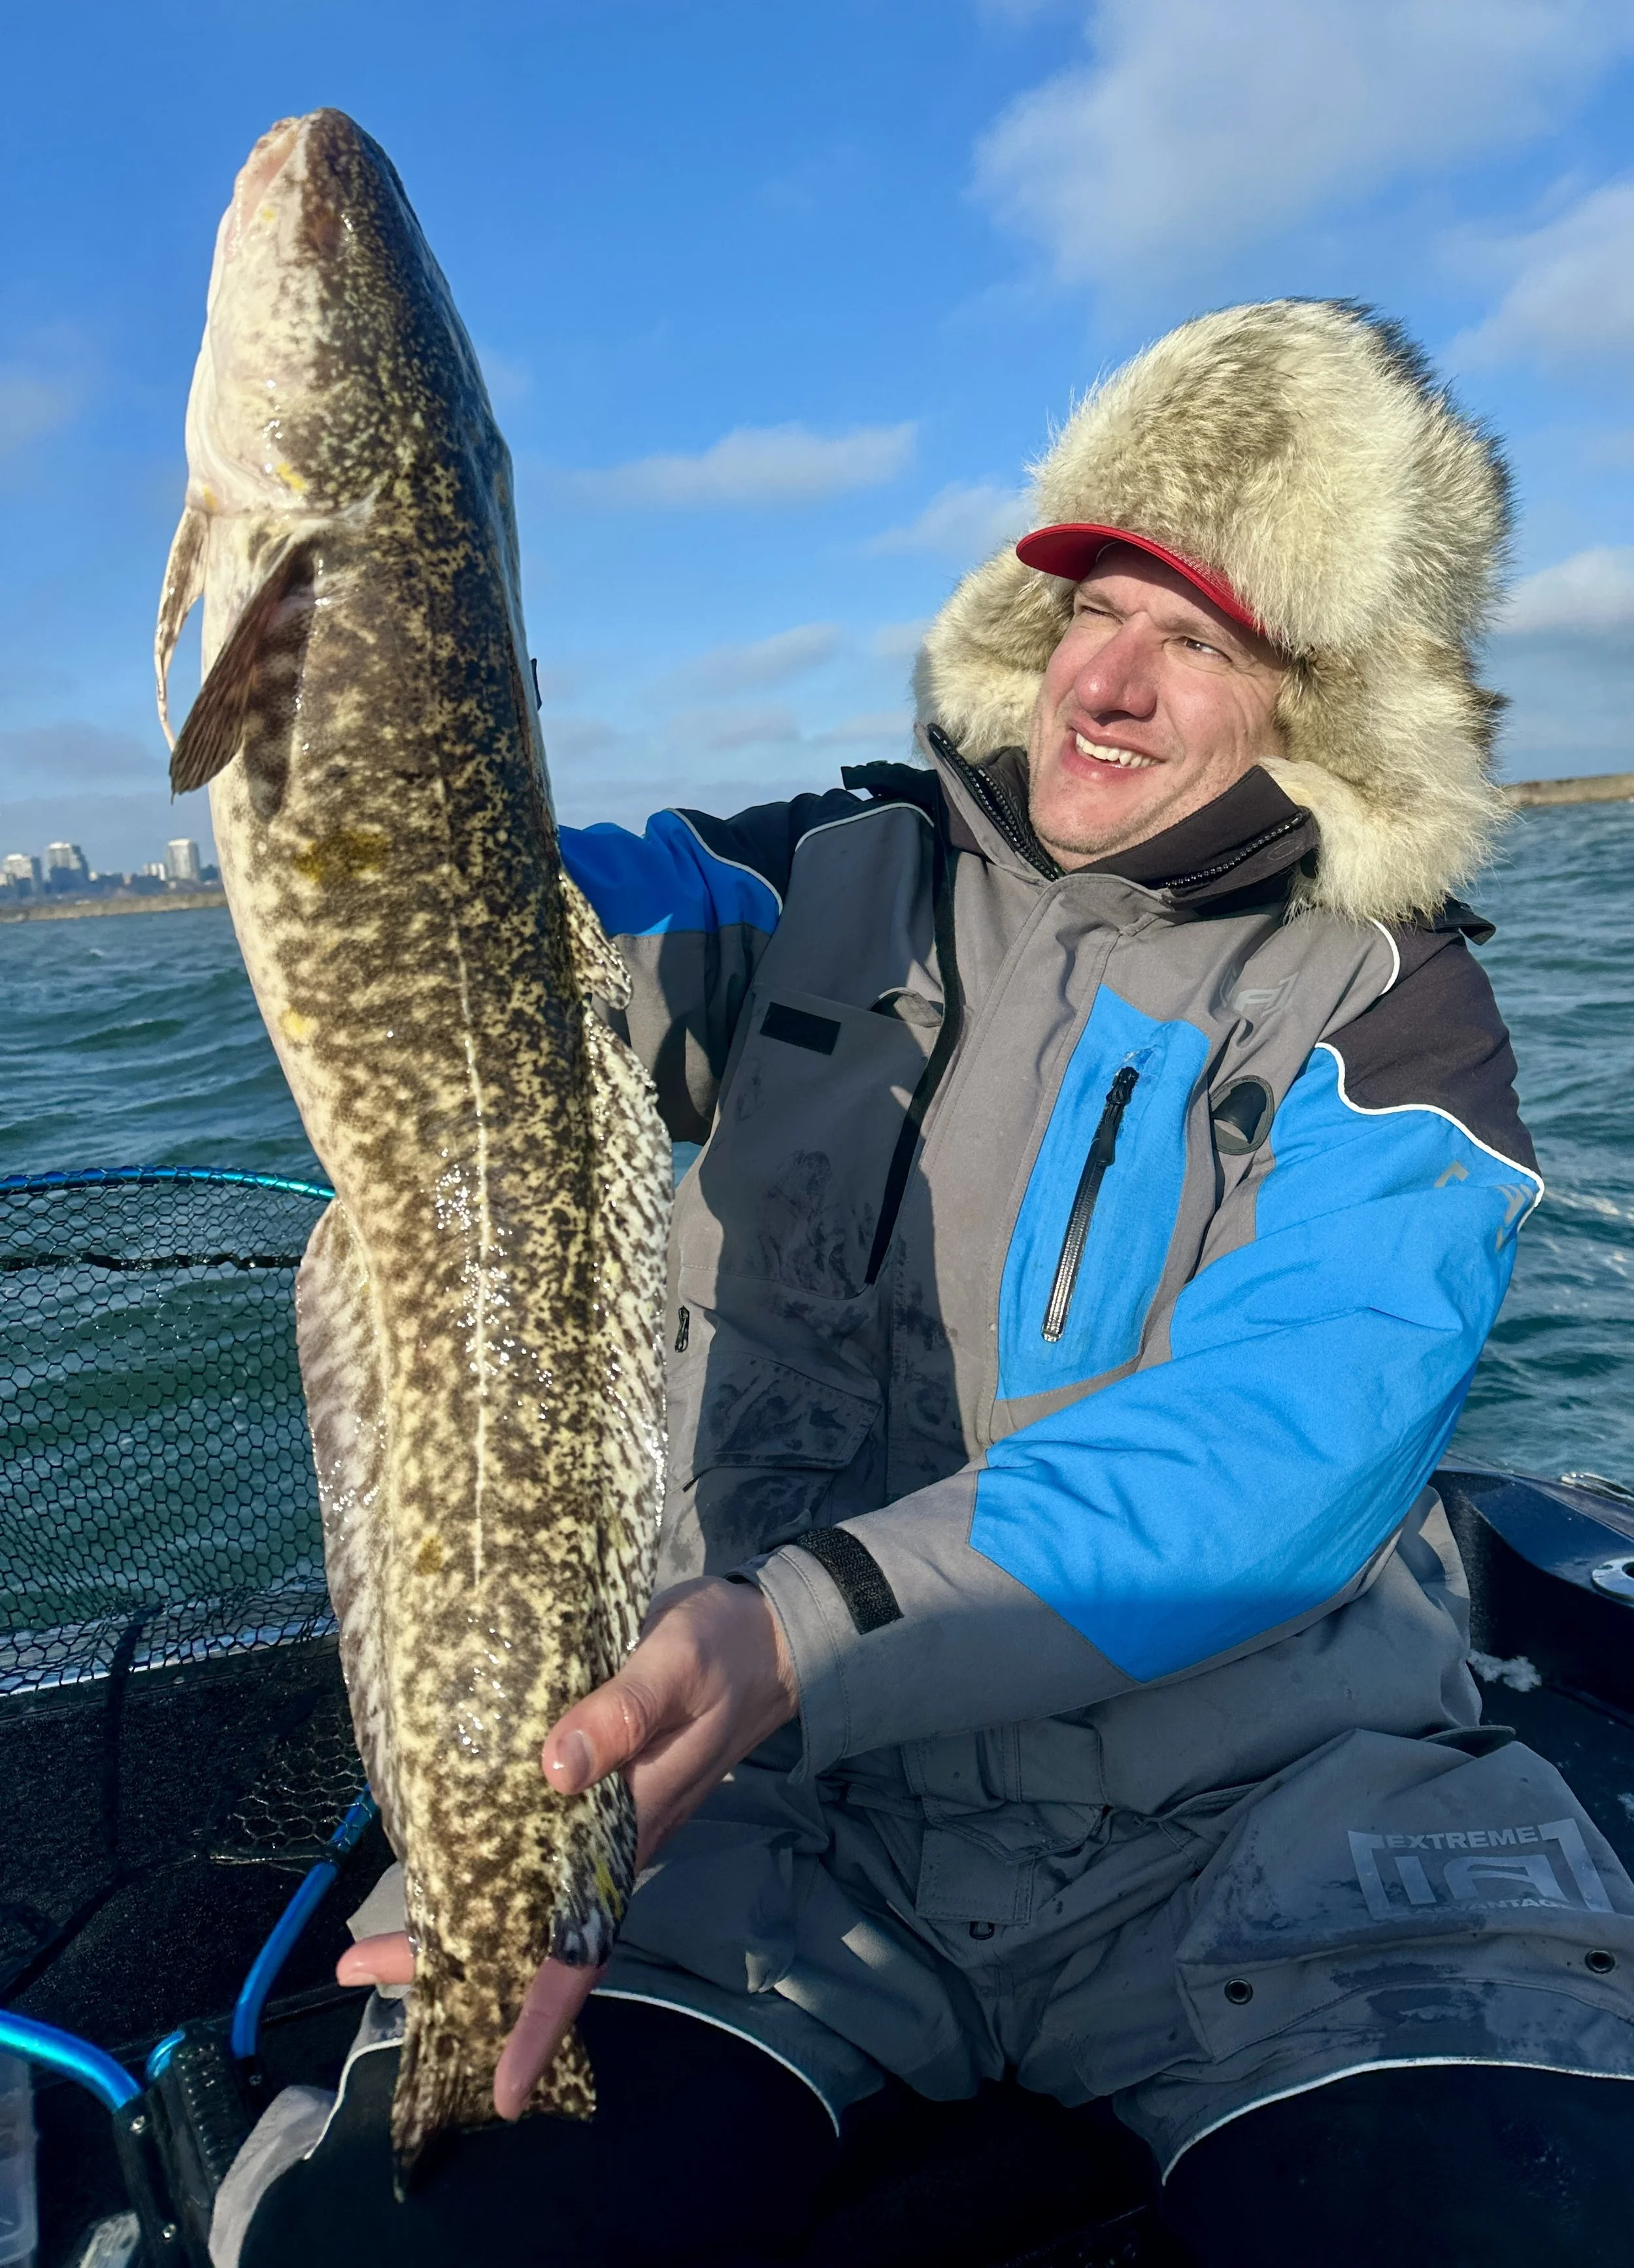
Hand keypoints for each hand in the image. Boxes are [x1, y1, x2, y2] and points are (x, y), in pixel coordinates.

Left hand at [338, 1576, 797, 2117]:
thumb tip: (553, 1770)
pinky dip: (481, 1866)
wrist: (765, 1639)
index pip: (584, 1946)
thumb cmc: (724, 1653)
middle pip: (533, 1933)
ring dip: (456, 1920)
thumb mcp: (678, 1664)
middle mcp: (612, 1844)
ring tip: (371, 1940)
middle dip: (453, 1964)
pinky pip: (532, 1850)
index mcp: (636, 1827)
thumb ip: (623, 1712)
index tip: (504, 2086)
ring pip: (525, 1895)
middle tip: (357, 1970)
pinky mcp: (593, 1789)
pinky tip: (438, 1863)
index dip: (541, 2017)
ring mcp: (602, 1821)